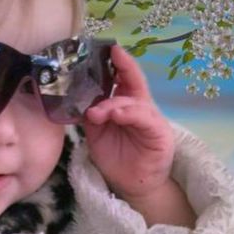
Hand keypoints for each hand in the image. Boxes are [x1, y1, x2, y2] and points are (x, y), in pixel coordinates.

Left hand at [82, 43, 174, 200]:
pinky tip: (117, 115)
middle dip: (123, 66)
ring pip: (134, 101)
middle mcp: (139, 107)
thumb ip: (91, 116)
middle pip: (133, 81)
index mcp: (125, 104)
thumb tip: (75, 99)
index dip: (117, 63)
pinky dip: (129, 114)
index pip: (122, 79)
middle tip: (111, 54)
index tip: (107, 48)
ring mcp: (150, 118)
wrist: (132, 185)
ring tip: (97, 112)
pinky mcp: (158, 133)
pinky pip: (143, 118)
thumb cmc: (117, 158)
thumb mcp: (97, 134)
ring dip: (113, 104)